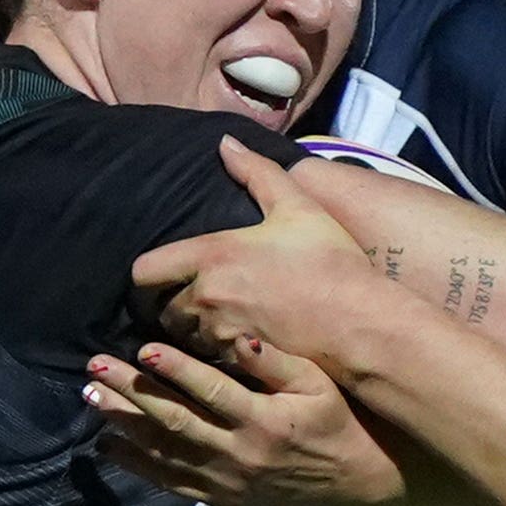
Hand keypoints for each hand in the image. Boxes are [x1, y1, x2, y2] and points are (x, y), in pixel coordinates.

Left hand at [85, 336, 405, 505]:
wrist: (354, 478)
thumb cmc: (335, 419)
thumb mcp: (317, 383)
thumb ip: (277, 361)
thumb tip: (239, 338)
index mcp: (265, 420)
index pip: (212, 391)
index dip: (177, 369)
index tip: (144, 348)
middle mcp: (240, 453)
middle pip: (176, 420)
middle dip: (132, 392)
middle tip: (96, 368)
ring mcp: (226, 480)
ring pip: (165, 451)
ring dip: (124, 425)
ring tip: (92, 398)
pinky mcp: (220, 497)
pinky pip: (171, 482)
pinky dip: (137, 465)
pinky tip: (107, 445)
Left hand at [132, 139, 395, 366]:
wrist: (360, 323)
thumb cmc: (331, 262)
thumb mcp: (298, 207)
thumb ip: (257, 172)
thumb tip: (225, 142)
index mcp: (212, 256)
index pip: (145, 271)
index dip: (149, 273)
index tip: (166, 273)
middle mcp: (206, 297)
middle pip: (162, 309)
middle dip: (175, 304)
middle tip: (198, 298)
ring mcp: (220, 334)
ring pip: (184, 337)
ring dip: (195, 330)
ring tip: (219, 321)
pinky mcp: (237, 363)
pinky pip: (209, 360)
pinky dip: (216, 352)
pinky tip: (239, 344)